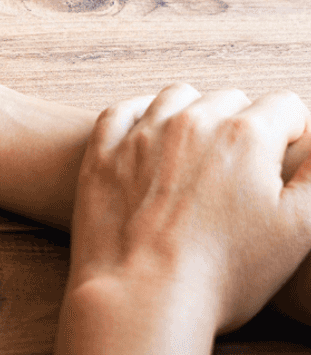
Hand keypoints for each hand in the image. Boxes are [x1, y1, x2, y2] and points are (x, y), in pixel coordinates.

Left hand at [57, 84, 310, 352]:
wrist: (142, 296)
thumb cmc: (225, 272)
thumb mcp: (298, 228)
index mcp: (246, 135)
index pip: (285, 107)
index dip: (293, 131)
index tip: (287, 154)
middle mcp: (192, 121)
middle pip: (231, 99)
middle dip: (245, 122)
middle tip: (243, 163)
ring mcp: (141, 132)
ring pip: (178, 97)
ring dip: (195, 113)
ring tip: (200, 148)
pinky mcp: (102, 149)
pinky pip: (123, 111)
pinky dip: (141, 116)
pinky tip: (150, 135)